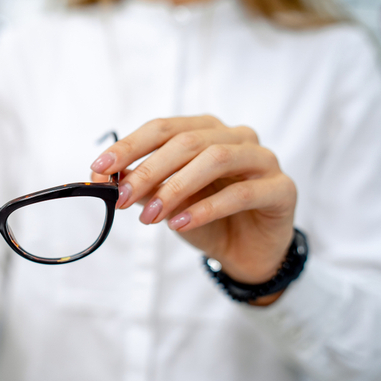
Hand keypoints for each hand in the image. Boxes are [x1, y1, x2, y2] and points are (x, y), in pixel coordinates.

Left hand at [91, 116, 296, 303]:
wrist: (246, 252)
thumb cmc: (206, 220)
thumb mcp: (167, 202)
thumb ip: (143, 186)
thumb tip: (107, 178)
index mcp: (207, 130)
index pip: (163, 128)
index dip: (129, 146)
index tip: (99, 167)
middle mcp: (236, 137)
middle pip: (187, 142)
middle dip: (149, 170)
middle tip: (122, 198)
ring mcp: (262, 160)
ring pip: (215, 160)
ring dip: (175, 188)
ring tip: (149, 217)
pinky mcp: (281, 189)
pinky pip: (240, 193)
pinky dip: (205, 209)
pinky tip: (179, 224)